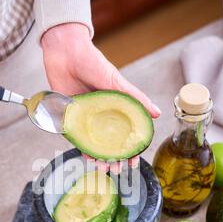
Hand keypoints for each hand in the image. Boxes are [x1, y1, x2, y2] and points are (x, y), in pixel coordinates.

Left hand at [41, 23, 160, 173]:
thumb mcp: (116, 82)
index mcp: (113, 109)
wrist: (65, 51)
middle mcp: (99, 116)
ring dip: (98, 158)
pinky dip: (82, 148)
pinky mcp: (67, 118)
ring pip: (92, 144)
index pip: (123, 134)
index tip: (134, 161)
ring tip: (104, 168)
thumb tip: (156, 113)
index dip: (130, 149)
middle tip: (118, 170)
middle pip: (108, 143)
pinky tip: (89, 158)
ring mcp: (83, 118)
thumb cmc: (92, 62)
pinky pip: (75, 137)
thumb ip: (134, 98)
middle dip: (114, 159)